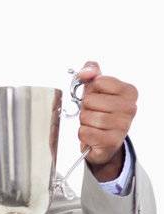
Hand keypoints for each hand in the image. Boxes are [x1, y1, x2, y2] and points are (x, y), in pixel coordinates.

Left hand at [75, 60, 135, 178]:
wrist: (103, 141)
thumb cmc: (100, 112)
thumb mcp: (96, 88)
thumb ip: (91, 71)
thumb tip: (87, 71)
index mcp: (129, 91)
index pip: (99, 81)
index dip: (91, 90)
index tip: (98, 97)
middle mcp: (130, 108)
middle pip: (90, 100)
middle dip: (86, 107)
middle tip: (93, 113)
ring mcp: (123, 126)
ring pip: (87, 117)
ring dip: (84, 121)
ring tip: (93, 124)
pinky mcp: (112, 142)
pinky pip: (85, 132)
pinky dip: (83, 133)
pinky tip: (92, 134)